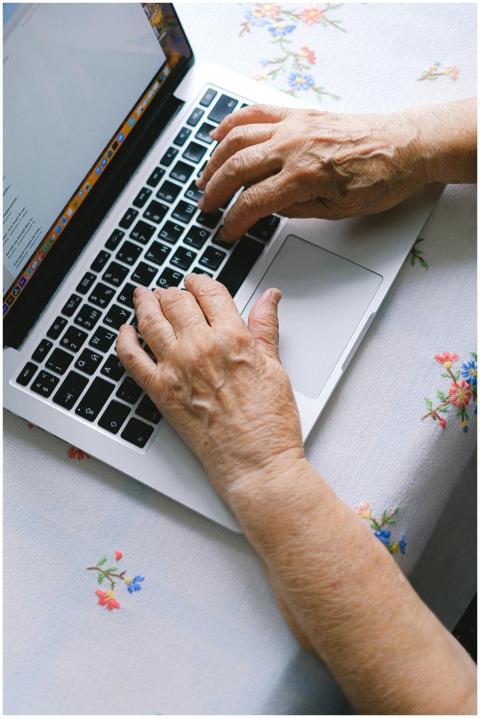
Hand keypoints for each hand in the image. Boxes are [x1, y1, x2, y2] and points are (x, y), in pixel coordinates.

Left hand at [115, 275, 304, 500]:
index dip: (200, 281)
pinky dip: (124, 340)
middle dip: (172, 291)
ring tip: (143, 296)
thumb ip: (265, 329)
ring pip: (150, 321)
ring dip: (144, 303)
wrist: (255, 463)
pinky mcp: (159, 392)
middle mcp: (200, 347)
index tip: (195, 281)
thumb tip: (269, 299)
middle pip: (176, 301)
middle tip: (169, 291)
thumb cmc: (269, 424)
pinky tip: (125, 332)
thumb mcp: (275, 367)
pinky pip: (131, 357)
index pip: (209, 292)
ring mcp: (176, 368)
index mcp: (233, 337)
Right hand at [197, 104, 428, 241]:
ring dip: (215, 160)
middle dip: (215, 191)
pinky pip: (255, 113)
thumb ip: (298, 209)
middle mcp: (294, 146)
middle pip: (237, 168)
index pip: (253, 202)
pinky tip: (218, 135)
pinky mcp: (298, 114)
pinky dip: (232, 122)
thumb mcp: (340, 210)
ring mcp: (294, 126)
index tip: (225, 231)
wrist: (405, 145)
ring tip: (204, 178)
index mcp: (305, 175)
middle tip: (205, 207)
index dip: (233, 221)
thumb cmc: (381, 177)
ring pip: (238, 138)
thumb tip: (270, 209)